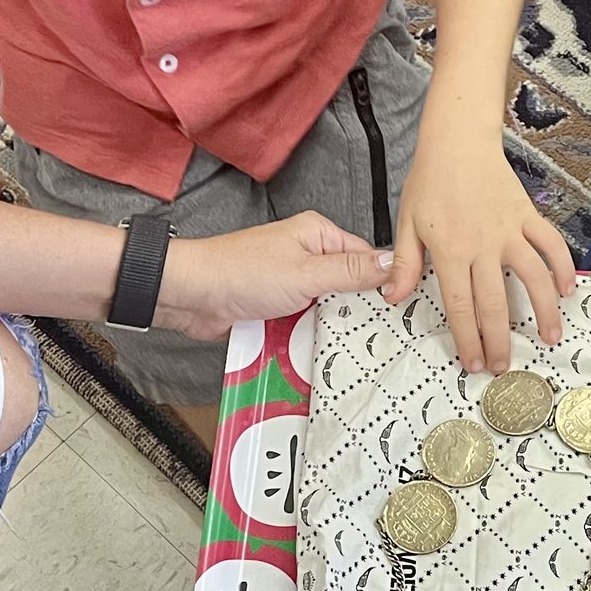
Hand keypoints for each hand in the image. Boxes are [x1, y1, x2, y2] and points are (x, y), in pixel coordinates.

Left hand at [158, 214, 396, 338]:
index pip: (365, 258)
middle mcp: (306, 256)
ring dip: (329, 328)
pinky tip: (318, 354)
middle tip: (378, 337)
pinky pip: (303, 324)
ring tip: (350, 351)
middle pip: (347, 287)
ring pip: (325, 310)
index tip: (399, 309)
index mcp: (317, 235)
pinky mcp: (276, 307)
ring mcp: (290, 283)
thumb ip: (352, 271)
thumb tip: (395, 263)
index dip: (382, 283)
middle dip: (355, 311)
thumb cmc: (240, 272)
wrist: (191, 296)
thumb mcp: (307, 273)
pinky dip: (307, 337)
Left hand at [386, 124, 576, 372]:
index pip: (460, 305)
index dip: (467, 338)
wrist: (458, 141)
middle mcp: (483, 246)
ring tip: (551, 338)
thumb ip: (404, 263)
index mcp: (450, 252)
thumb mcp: (407, 222)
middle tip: (506, 366)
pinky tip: (568, 289)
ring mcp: (509, 231)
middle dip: (500, 339)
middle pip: (496, 302)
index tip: (474, 363)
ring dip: (544, 311)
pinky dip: (563, 267)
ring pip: (533, 278)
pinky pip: (550, 245)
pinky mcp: (527, 216)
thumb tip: (392, 299)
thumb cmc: (429, 181)